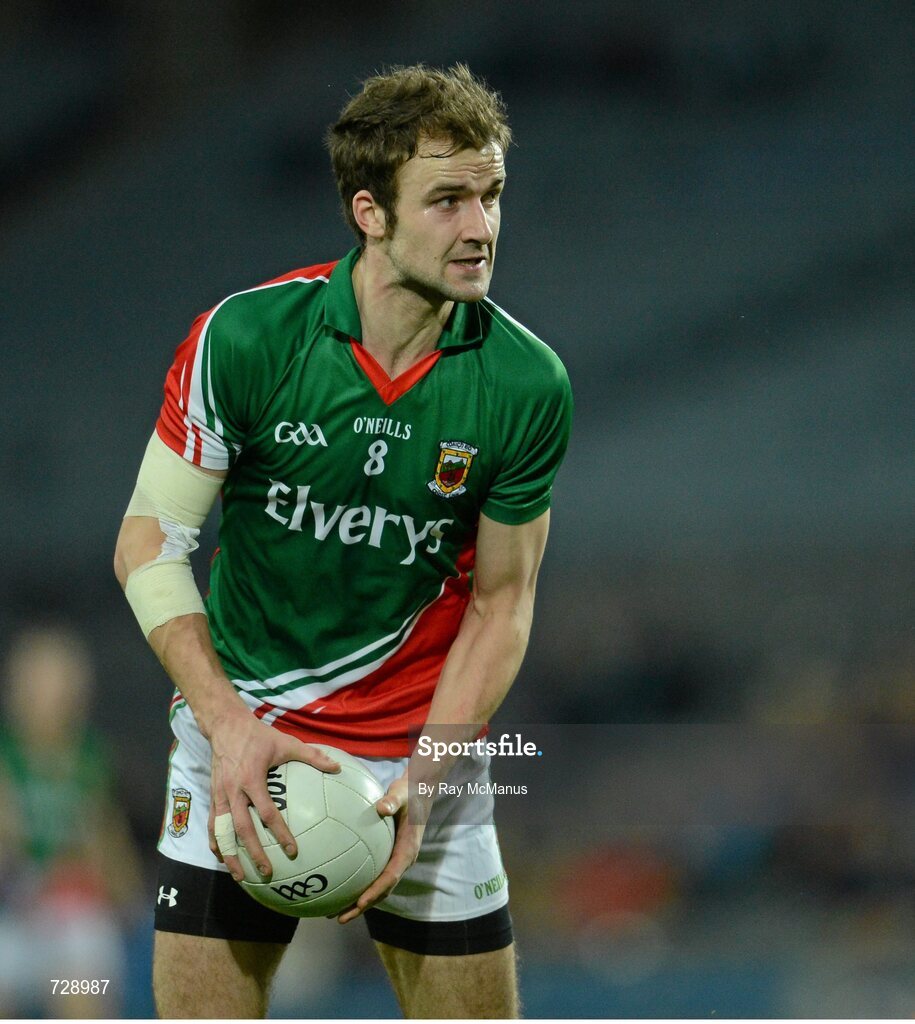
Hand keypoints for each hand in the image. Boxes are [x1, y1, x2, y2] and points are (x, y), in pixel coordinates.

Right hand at [206, 709, 338, 881]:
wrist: (226, 726)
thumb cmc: (259, 736)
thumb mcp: (286, 743)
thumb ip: (312, 756)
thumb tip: (337, 767)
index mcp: (252, 779)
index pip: (268, 813)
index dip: (280, 833)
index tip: (292, 851)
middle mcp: (234, 791)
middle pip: (242, 829)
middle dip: (253, 853)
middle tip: (267, 872)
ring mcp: (220, 794)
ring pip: (222, 831)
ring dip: (230, 855)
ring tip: (239, 876)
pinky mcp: (212, 795)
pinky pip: (212, 823)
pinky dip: (215, 842)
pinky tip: (221, 857)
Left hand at [334, 773, 430, 923]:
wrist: (416, 792)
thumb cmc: (408, 792)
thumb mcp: (401, 794)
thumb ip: (392, 801)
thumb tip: (381, 808)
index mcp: (407, 850)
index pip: (391, 876)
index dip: (376, 891)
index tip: (360, 902)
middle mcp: (402, 860)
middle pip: (382, 890)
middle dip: (362, 907)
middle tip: (340, 917)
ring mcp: (395, 860)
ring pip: (376, 887)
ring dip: (357, 902)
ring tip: (333, 912)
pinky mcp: (387, 856)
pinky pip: (372, 874)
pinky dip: (356, 884)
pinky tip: (337, 884)